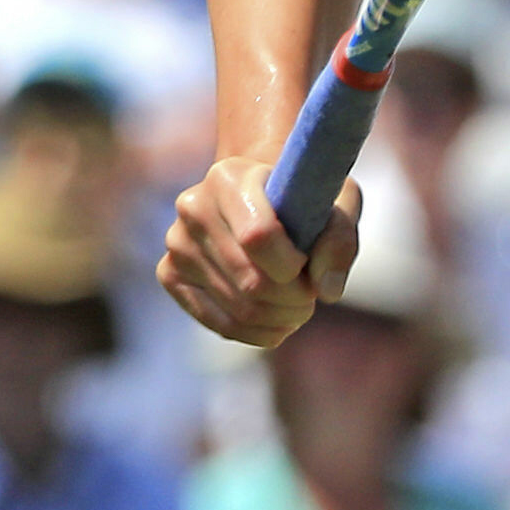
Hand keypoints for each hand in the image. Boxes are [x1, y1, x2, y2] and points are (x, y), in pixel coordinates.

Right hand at [158, 156, 358, 348]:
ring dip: (282, 318)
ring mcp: (177, 244)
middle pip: (251, 281)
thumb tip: (327, 289)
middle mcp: (193, 206)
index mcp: (228, 176)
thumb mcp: (336, 201)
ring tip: (299, 304)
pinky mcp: (171, 275)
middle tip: (311, 292)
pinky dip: (259, 333)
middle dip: (294, 298)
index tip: (307, 263)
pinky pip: (222, 325)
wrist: (259, 195)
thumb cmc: (301, 198)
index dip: (292, 265)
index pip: (258, 237)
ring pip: (240, 309)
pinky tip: (278, 320)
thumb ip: (339, 237)